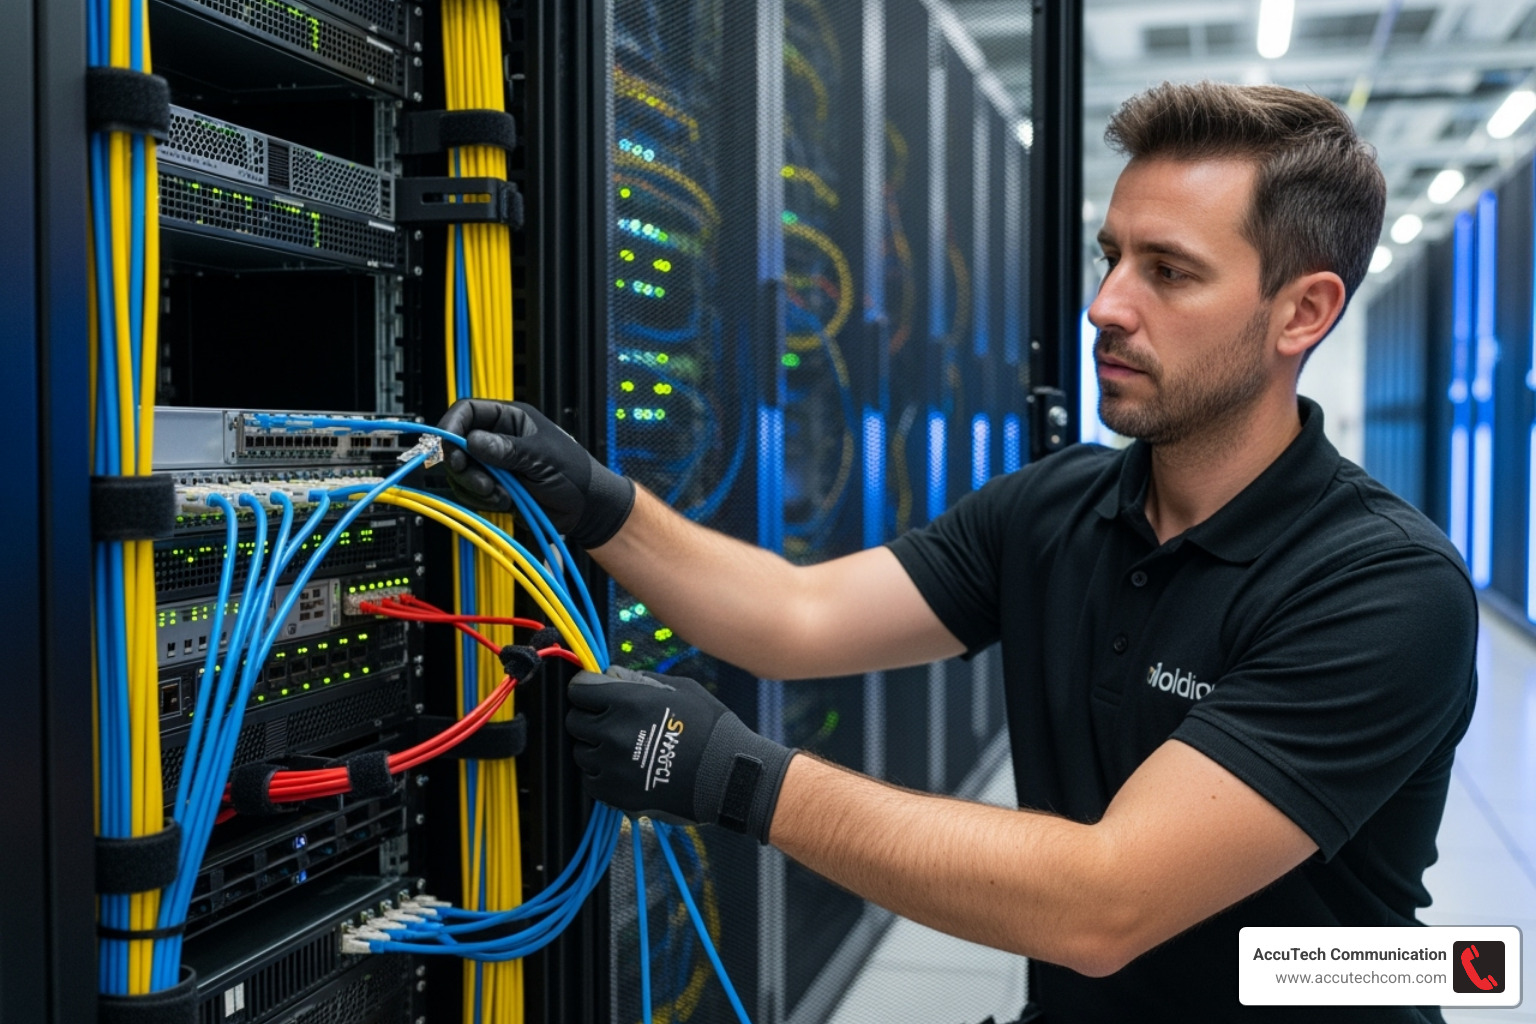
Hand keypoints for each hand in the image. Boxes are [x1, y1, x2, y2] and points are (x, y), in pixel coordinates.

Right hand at [437, 399, 635, 547]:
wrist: (585, 509)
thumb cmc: (575, 474)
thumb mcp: (542, 458)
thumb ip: (507, 449)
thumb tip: (473, 440)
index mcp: (511, 419)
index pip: (468, 411)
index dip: (452, 425)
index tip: (448, 445)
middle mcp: (497, 439)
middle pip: (457, 444)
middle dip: (464, 466)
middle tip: (482, 482)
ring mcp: (493, 464)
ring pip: (460, 471)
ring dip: (474, 487)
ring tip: (502, 494)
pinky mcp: (492, 487)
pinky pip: (470, 492)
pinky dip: (482, 500)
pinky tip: (505, 502)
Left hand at [565, 666, 795, 842]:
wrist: (727, 776)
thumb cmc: (710, 727)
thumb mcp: (680, 689)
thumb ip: (640, 679)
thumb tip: (611, 674)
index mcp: (627, 702)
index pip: (579, 690)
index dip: (586, 689)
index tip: (594, 692)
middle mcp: (613, 733)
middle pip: (574, 720)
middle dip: (589, 716)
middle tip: (610, 720)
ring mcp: (612, 766)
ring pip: (580, 751)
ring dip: (595, 746)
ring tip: (621, 747)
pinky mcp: (616, 793)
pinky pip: (591, 779)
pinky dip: (602, 773)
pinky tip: (624, 768)